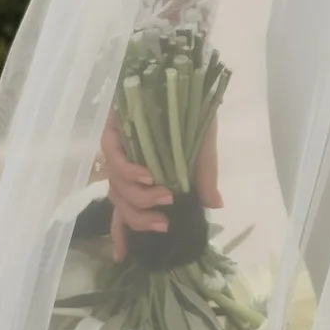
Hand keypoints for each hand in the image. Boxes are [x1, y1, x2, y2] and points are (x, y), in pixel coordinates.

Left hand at [98, 116, 221, 258]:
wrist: (182, 72)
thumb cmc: (192, 109)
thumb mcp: (202, 149)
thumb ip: (203, 177)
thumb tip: (216, 206)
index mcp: (144, 173)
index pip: (127, 208)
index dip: (123, 233)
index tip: (126, 257)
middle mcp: (128, 165)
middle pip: (121, 204)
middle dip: (140, 219)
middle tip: (164, 223)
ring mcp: (119, 149)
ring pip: (116, 187)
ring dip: (139, 198)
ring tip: (164, 196)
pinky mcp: (113, 130)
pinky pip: (114, 159)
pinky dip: (129, 172)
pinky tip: (147, 176)